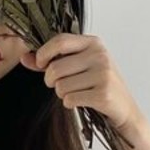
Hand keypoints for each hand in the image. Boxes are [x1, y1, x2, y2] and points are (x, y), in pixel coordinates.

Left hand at [20, 34, 140, 131]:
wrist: (124, 109)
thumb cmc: (98, 85)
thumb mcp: (79, 66)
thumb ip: (51, 61)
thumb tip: (24, 57)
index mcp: (94, 43)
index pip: (60, 41)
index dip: (43, 53)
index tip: (40, 64)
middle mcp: (100, 55)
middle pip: (56, 68)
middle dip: (51, 81)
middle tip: (59, 85)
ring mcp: (103, 74)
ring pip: (61, 86)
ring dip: (62, 94)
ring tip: (76, 93)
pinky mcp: (103, 94)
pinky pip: (70, 99)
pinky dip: (71, 103)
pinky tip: (82, 101)